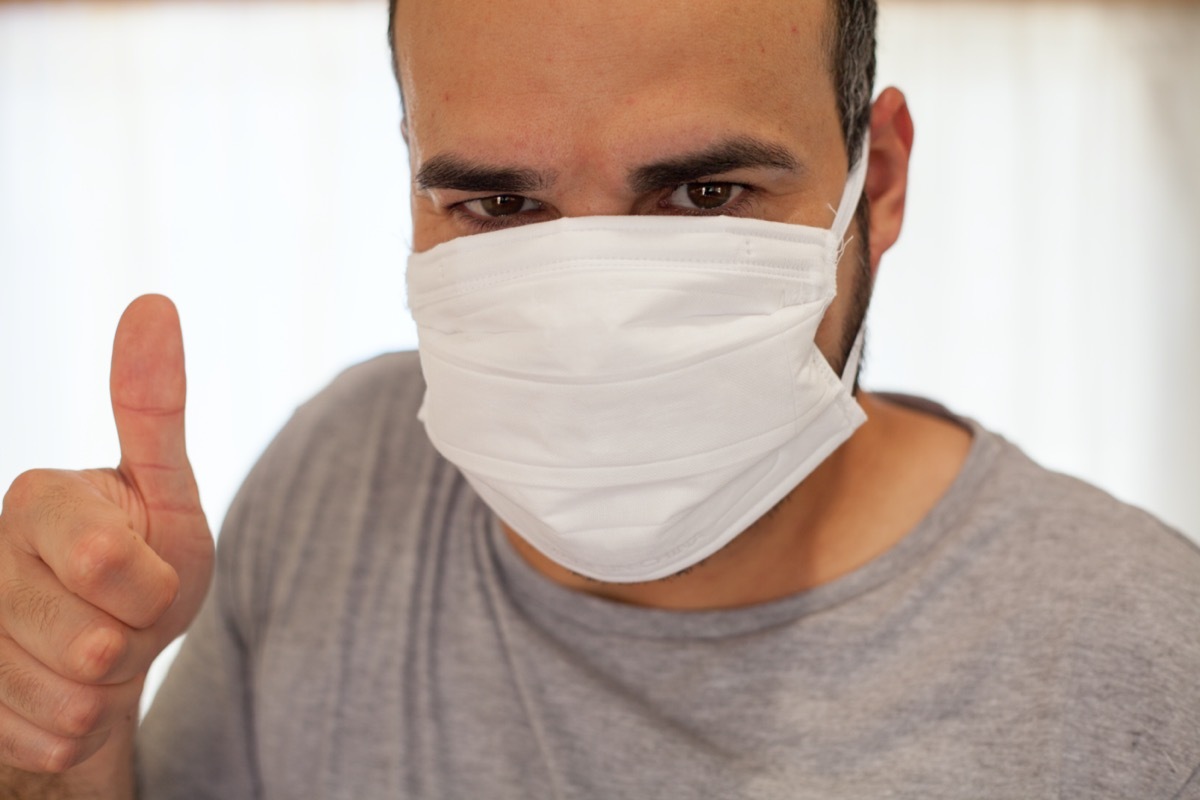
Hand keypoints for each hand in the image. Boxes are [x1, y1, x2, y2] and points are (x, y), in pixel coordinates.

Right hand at [0, 295, 214, 773]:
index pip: (110, 566)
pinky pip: (46, 743)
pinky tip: (66, 694)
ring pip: (68, 702)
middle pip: (93, 647)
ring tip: (99, 650)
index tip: (147, 566)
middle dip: (135, 640)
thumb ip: (153, 407)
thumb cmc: (148, 558)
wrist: (113, 641)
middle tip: (126, 614)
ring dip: (106, 690)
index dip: (154, 584)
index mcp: (34, 499)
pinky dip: (76, 730)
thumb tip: (153, 302)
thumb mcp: (166, 490)